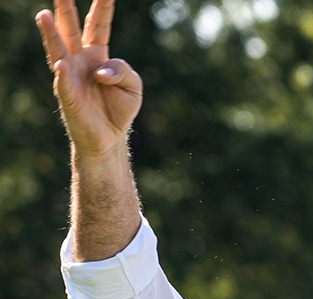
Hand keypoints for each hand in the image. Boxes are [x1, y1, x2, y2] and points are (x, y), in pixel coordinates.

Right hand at [36, 0, 141, 156]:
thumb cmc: (120, 107)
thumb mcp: (133, 85)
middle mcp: (79, 60)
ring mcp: (70, 76)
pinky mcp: (68, 96)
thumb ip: (123, 70)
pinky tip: (61, 64)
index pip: (98, 24)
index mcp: (97, 53)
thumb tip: (100, 71)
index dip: (101, 7)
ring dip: (50, 34)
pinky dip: (63, 74)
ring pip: (58, 50)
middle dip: (64, 9)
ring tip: (43, 15)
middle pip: (70, 29)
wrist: (110, 137)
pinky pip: (64, 82)